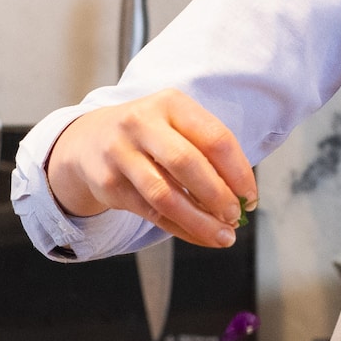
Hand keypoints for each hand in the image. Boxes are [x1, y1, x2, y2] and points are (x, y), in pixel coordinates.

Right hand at [44, 89, 257, 246]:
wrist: (90, 140)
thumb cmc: (150, 134)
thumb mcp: (177, 124)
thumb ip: (208, 151)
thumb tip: (242, 196)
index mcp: (170, 104)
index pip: (214, 139)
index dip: (238, 172)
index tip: (249, 196)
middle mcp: (141, 123)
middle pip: (187, 164)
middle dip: (218, 196)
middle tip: (235, 216)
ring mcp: (120, 153)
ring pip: (165, 195)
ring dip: (199, 221)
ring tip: (223, 236)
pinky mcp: (109, 183)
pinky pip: (151, 213)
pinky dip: (181, 229)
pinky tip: (200, 236)